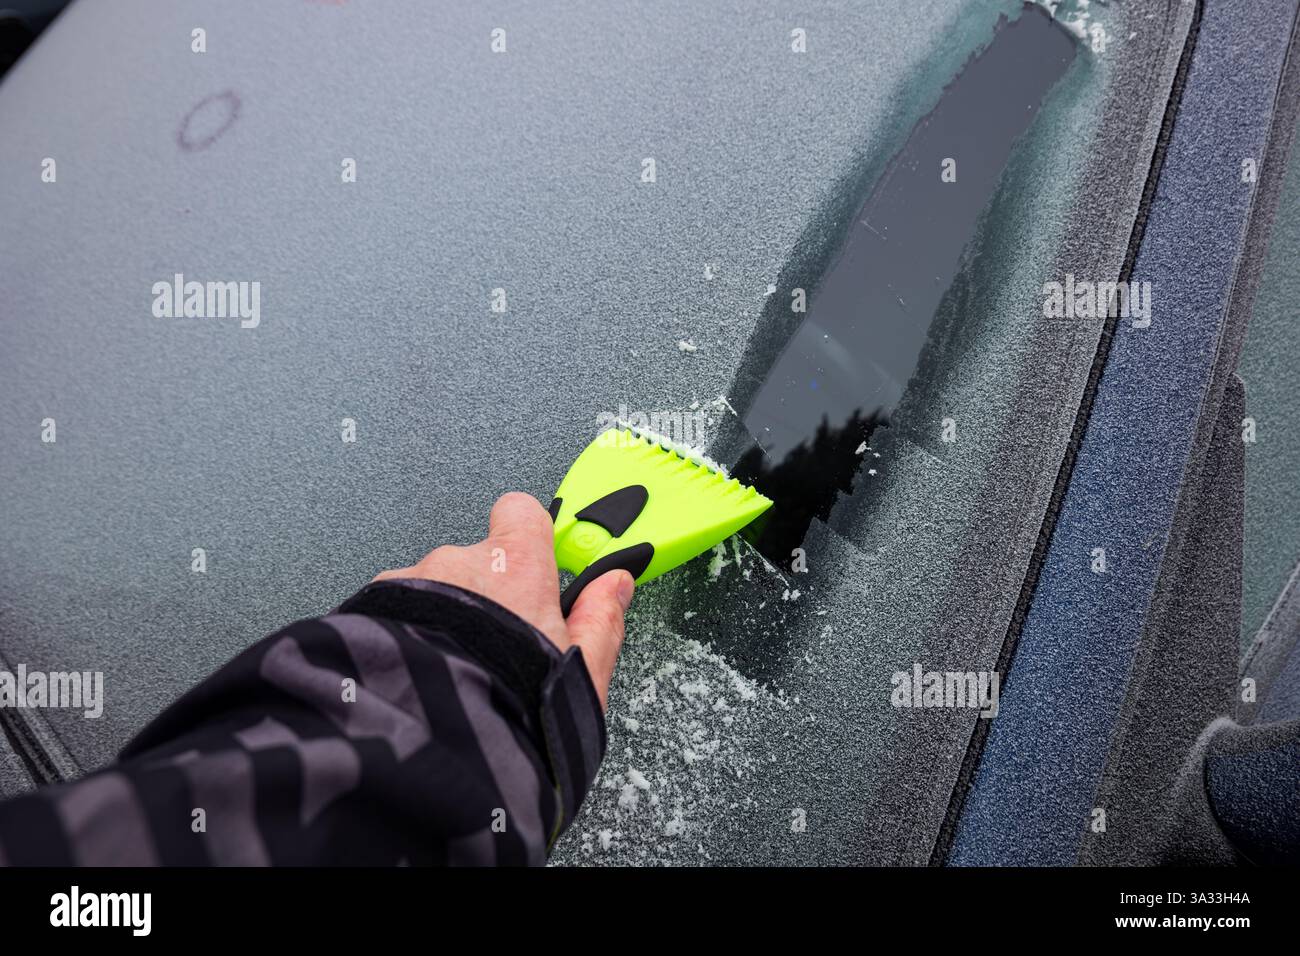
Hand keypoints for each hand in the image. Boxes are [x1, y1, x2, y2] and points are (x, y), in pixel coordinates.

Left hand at [372, 492, 632, 709]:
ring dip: (441, 620)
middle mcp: (459, 561)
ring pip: (431, 590)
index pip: (522, 513)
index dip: (529, 535)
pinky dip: (406, 637)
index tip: (539, 561)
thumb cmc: (507, 706)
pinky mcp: (371, 612)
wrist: (428, 739)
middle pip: (476, 561)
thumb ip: (599, 620)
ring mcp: (409, 584)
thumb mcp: (580, 673)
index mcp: (515, 564)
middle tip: (498, 645)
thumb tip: (615, 586)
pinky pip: (393, 616)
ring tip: (455, 671)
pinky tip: (423, 676)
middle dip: (485, 596)